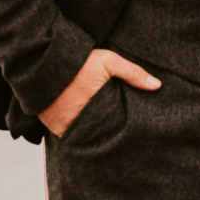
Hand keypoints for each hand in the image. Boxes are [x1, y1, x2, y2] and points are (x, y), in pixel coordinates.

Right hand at [40, 49, 160, 136]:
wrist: (41, 60)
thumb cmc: (78, 61)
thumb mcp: (108, 61)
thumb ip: (133, 73)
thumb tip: (158, 86)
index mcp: (95, 110)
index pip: (113, 132)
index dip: (119, 133)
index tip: (126, 133)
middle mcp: (77, 123)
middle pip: (97, 138)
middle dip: (105, 137)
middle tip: (113, 136)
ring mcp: (62, 127)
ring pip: (81, 139)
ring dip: (88, 136)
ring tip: (98, 135)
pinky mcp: (50, 126)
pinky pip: (65, 136)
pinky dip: (72, 133)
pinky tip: (80, 129)